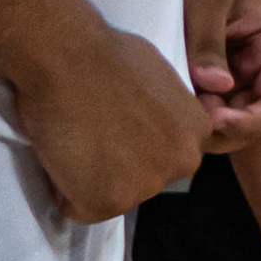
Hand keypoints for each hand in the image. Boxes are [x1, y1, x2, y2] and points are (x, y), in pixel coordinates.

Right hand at [11, 23, 207, 222]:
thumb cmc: (105, 53)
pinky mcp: (110, 202)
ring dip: (88, 176)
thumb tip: (142, 119)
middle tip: (90, 132)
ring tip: (74, 136)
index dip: (134, 143)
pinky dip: (62, 187)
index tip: (116, 126)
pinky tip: (62, 151)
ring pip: (110, 195)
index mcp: (198, 130)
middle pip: (143, 179)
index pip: (167, 155)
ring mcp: (147, 186)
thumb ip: (161, 110)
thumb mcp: (159, 77)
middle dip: (116, 165)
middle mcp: (182, 162)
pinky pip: (77, 206)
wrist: (69, 58)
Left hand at [184, 0, 260, 154]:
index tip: (216, 123)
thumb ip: (209, 44)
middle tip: (189, 126)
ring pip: (232, 113)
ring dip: (209, 121)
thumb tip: (216, 90)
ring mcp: (236, 65)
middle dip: (228, 128)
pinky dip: (195, 107)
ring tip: (177, 112)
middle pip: (256, 115)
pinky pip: (210, 99)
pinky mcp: (211, 66)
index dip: (253, 121)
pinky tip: (171, 101)